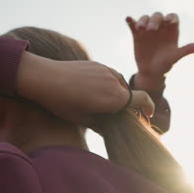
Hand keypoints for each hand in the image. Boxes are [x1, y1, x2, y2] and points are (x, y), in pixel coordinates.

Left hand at [15, 52, 153, 124]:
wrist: (45, 77)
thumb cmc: (63, 102)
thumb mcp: (83, 119)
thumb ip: (102, 124)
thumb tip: (112, 128)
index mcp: (115, 99)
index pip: (143, 100)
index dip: (148, 108)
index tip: (147, 114)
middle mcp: (115, 82)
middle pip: (130, 94)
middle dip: (126, 104)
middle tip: (113, 113)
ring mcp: (107, 70)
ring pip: (119, 84)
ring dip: (115, 93)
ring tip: (97, 101)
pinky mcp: (98, 64)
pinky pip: (110, 76)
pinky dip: (107, 84)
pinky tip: (90, 90)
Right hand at [126, 12, 193, 90]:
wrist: (151, 72)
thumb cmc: (166, 64)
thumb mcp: (176, 57)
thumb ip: (187, 50)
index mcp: (171, 30)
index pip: (172, 18)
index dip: (171, 18)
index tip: (168, 22)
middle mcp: (160, 27)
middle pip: (158, 16)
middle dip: (155, 21)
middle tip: (151, 30)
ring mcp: (148, 29)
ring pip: (145, 18)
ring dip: (142, 20)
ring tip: (140, 28)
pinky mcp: (137, 34)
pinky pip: (133, 24)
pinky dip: (131, 21)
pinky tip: (128, 19)